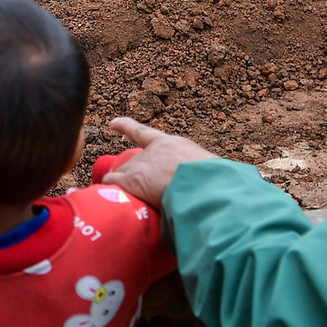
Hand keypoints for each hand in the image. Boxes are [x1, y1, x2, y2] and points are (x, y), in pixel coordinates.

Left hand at [102, 118, 219, 210]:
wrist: (208, 189)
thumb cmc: (215, 184)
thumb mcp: (210, 172)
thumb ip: (200, 177)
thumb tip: (205, 191)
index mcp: (173, 145)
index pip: (144, 134)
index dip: (126, 127)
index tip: (113, 123)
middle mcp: (152, 152)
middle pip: (133, 163)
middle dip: (133, 178)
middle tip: (138, 195)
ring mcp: (140, 165)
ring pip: (121, 175)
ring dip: (123, 188)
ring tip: (129, 203)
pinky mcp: (132, 181)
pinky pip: (112, 184)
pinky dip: (110, 192)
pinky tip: (113, 202)